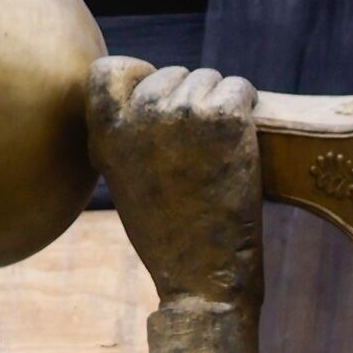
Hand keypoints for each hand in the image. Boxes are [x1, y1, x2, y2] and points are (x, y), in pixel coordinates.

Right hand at [89, 56, 265, 313]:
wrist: (204, 281)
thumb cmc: (168, 239)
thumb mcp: (126, 182)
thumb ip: (126, 136)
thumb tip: (143, 94)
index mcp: (107, 133)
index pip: (109, 71)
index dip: (137, 78)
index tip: (158, 101)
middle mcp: (141, 114)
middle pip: (169, 74)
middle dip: (186, 99)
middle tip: (201, 146)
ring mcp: (183, 112)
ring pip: (207, 79)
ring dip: (217, 105)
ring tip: (220, 151)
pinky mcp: (224, 117)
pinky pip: (238, 88)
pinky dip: (245, 106)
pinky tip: (244, 136)